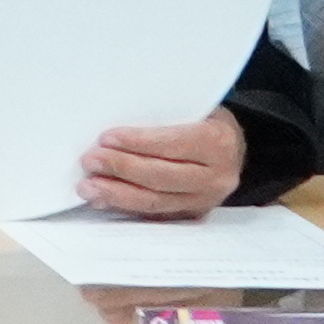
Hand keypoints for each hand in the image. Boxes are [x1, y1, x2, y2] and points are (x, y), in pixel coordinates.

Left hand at [76, 112, 248, 216]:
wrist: (235, 149)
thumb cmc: (206, 122)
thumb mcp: (197, 108)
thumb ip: (165, 117)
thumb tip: (115, 128)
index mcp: (218, 142)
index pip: (172, 144)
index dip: (137, 143)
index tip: (106, 139)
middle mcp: (216, 176)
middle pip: (161, 177)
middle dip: (121, 169)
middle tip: (90, 161)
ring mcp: (204, 200)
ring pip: (156, 202)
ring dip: (117, 194)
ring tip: (88, 187)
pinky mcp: (192, 215)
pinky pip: (155, 215)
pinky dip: (126, 207)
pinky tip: (103, 200)